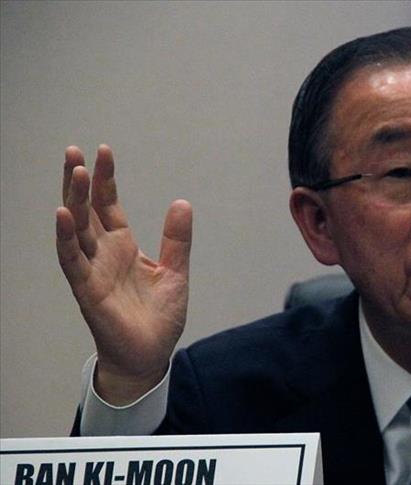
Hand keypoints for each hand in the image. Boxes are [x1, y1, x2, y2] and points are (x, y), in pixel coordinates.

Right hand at [56, 145, 191, 404]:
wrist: (152, 354)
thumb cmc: (158, 317)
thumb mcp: (175, 271)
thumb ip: (177, 240)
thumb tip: (182, 202)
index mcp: (123, 246)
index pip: (108, 204)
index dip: (105, 179)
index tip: (103, 150)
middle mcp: (102, 253)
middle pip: (86, 209)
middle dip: (79, 180)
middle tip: (73, 150)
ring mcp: (92, 270)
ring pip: (75, 228)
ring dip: (71, 200)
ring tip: (71, 170)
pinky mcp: (86, 289)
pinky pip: (72, 260)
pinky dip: (66, 237)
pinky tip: (63, 214)